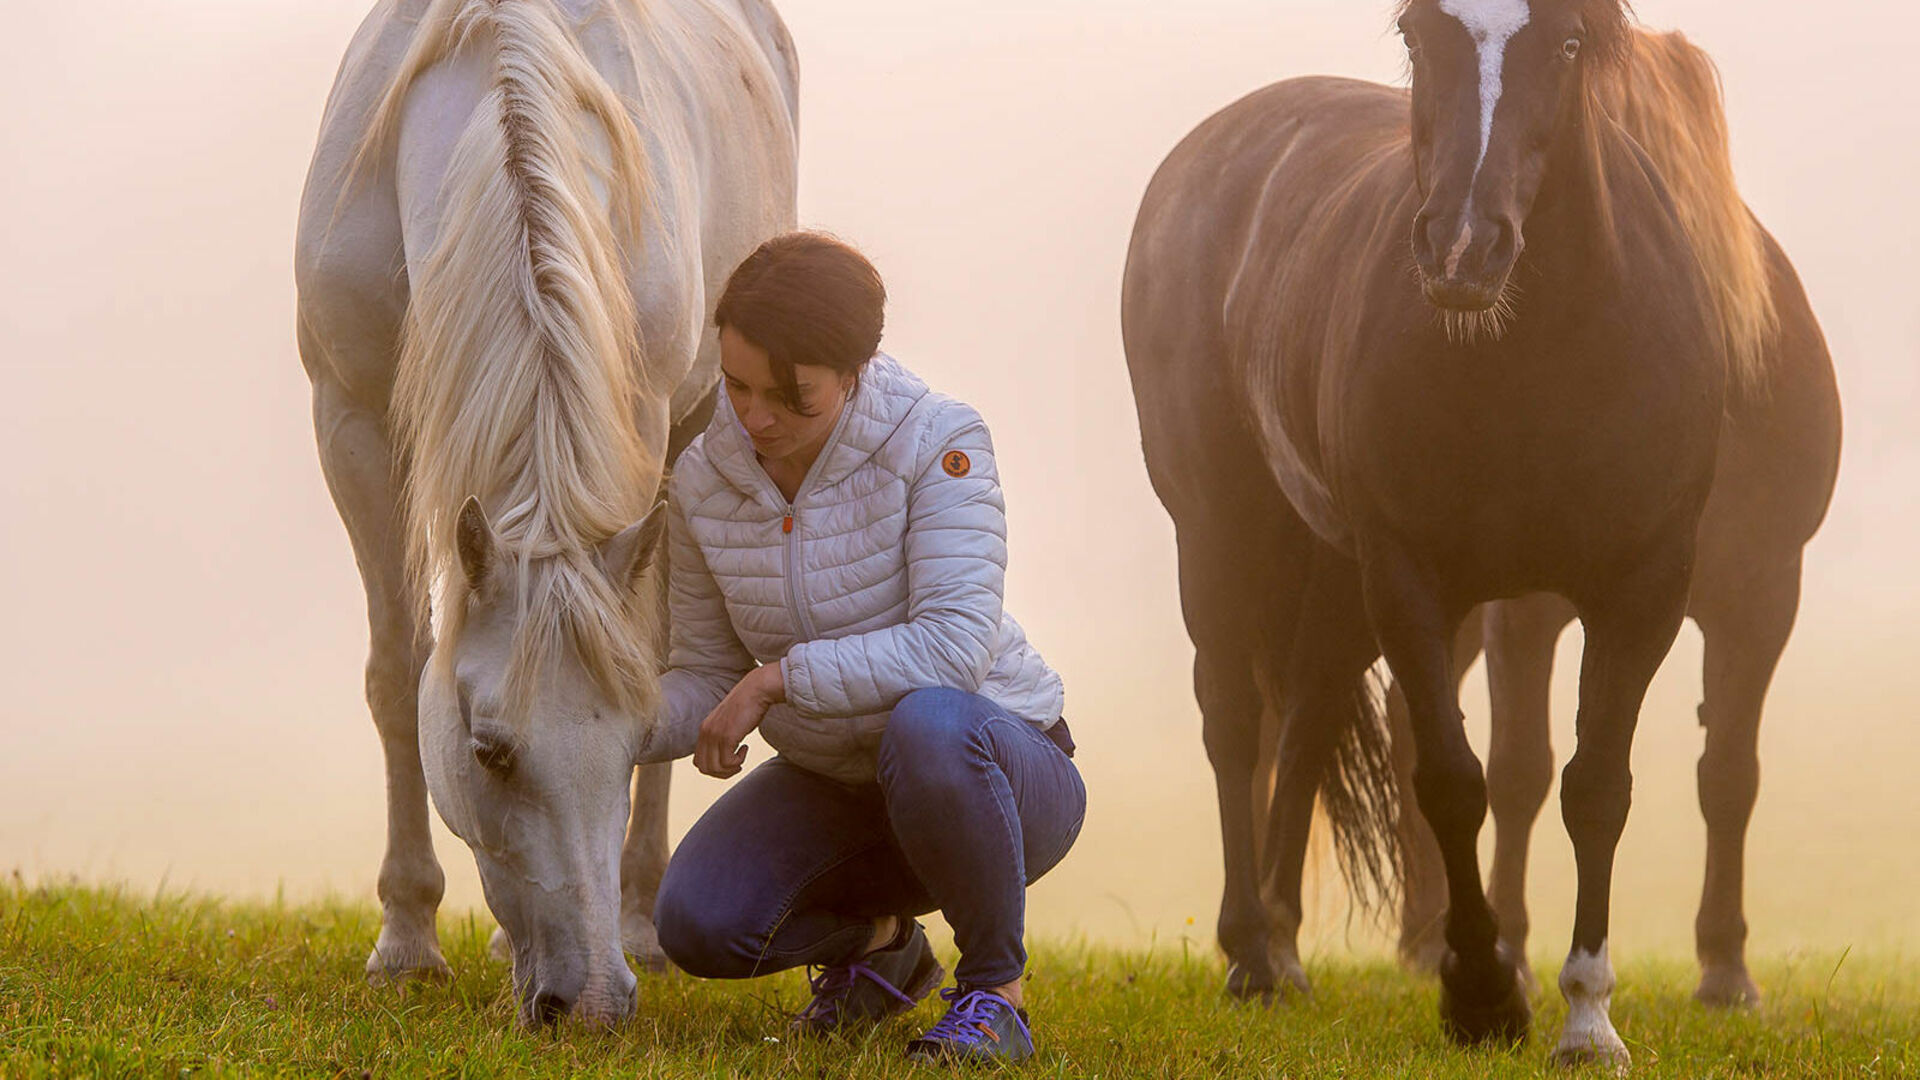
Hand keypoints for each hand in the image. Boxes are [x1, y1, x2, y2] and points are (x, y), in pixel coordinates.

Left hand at [695, 664, 785, 778]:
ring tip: (741, 758)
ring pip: (714, 768)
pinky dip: (738, 761)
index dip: (713, 768)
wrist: (756, 690)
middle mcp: (706, 733)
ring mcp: (715, 734)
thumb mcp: (729, 723)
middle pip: (704, 768)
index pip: (698, 761)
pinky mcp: (726, 736)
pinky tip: (745, 748)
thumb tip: (726, 755)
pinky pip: (727, 762)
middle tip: (736, 765)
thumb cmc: (748, 706)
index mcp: (704, 730)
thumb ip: (722, 736)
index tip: (729, 762)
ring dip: (730, 769)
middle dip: (721, 773)